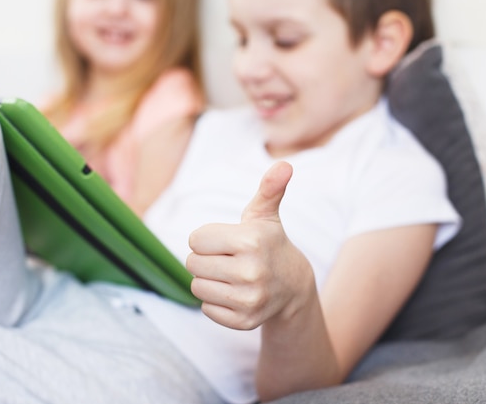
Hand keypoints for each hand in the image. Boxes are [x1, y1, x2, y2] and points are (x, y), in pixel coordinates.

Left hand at [187, 161, 308, 329]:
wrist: (292, 286)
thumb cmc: (268, 243)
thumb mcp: (266, 215)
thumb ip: (269, 189)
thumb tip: (284, 165)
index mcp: (250, 241)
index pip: (195, 239)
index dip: (206, 238)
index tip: (226, 241)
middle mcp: (251, 272)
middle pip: (192, 263)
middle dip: (204, 259)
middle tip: (227, 259)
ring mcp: (249, 300)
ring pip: (197, 287)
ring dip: (207, 280)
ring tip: (229, 275)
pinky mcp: (244, 321)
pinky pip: (206, 308)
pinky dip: (215, 301)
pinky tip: (234, 293)